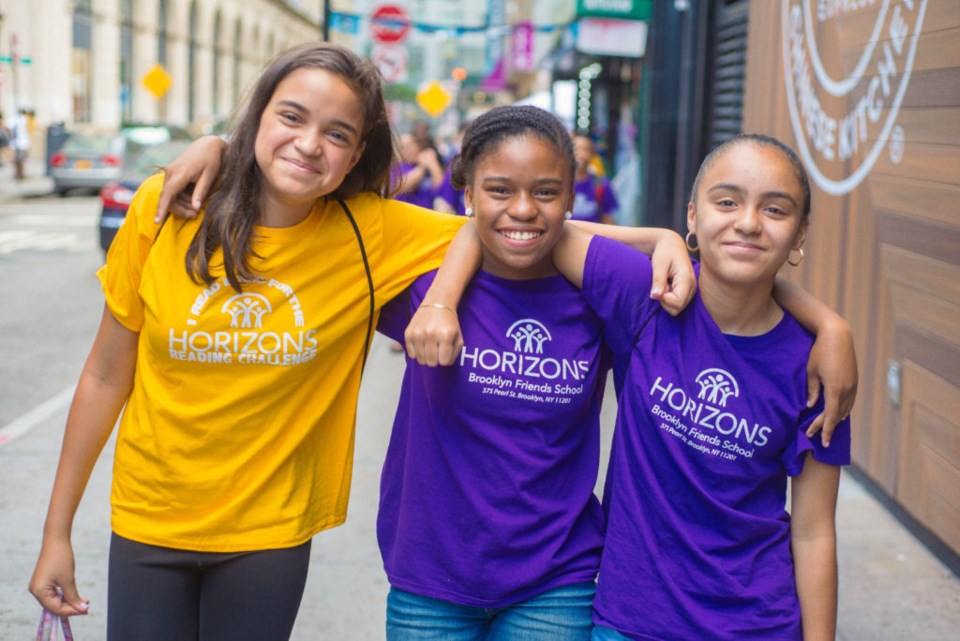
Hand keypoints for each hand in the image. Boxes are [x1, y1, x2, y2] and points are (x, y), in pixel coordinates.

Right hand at [29, 538, 88, 616]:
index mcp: (39, 592)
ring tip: (84, 601)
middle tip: (86, 607)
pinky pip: (54, 594)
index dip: (71, 611)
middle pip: (54, 606)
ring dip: (69, 602)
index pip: (55, 609)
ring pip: (55, 601)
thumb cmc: (61, 559)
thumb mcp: (68, 580)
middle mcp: (36, 591)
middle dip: (70, 607)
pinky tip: (76, 596)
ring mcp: (38, 586)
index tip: (85, 610)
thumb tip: (81, 609)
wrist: (56, 540)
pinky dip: (65, 596)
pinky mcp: (43, 582)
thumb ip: (73, 597)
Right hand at [154, 135, 226, 222]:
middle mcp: (170, 173)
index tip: (156, 221)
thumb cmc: (211, 160)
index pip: (167, 194)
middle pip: (168, 199)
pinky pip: (172, 191)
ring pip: (170, 196)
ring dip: (181, 205)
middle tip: (196, 214)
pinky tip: (193, 199)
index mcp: (180, 173)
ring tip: (198, 207)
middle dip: (180, 210)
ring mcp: (169, 173)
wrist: (207, 145)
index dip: (162, 208)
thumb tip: (195, 208)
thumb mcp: (209, 176)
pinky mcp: (172, 175)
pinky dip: (181, 198)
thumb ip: (201, 192)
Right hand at [404, 304, 462, 366]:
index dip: (445, 359)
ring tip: (429, 347)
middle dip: (436, 359)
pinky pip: (411, 355)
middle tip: (437, 350)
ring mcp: (418, 334)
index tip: (445, 351)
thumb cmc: (449, 323)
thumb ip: (454, 354)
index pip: (444, 362)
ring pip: (421, 360)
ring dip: (426, 357)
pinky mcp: (408, 333)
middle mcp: (431, 335)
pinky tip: (422, 344)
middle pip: (432, 363)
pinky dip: (417, 353)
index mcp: (446, 336)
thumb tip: (444, 364)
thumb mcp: (458, 337)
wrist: (437, 303)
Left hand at [649, 231, 695, 315]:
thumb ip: (658, 281)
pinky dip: (669, 298)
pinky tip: (667, 286)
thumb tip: (655, 296)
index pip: (677, 302)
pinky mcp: (688, 290)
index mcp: (687, 279)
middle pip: (678, 308)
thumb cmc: (665, 252)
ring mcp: (692, 289)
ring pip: (678, 308)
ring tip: (664, 284)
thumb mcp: (659, 265)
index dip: (664, 300)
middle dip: (665, 301)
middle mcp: (692, 286)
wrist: (671, 244)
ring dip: (667, 300)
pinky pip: (678, 302)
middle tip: (659, 286)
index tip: (658, 288)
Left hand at [805, 318, 857, 445]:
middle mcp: (847, 389)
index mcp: (835, 389)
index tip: (822, 441)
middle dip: (827, 427)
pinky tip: (839, 414)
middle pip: (837, 414)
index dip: (825, 429)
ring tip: (827, 428)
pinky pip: (850, 400)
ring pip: (845, 408)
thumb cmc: (820, 352)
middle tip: (817, 437)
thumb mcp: (811, 372)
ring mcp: (853, 385)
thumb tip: (810, 406)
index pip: (830, 415)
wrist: (838, 336)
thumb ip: (812, 391)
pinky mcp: (855, 380)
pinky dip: (843, 409)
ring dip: (836, 419)